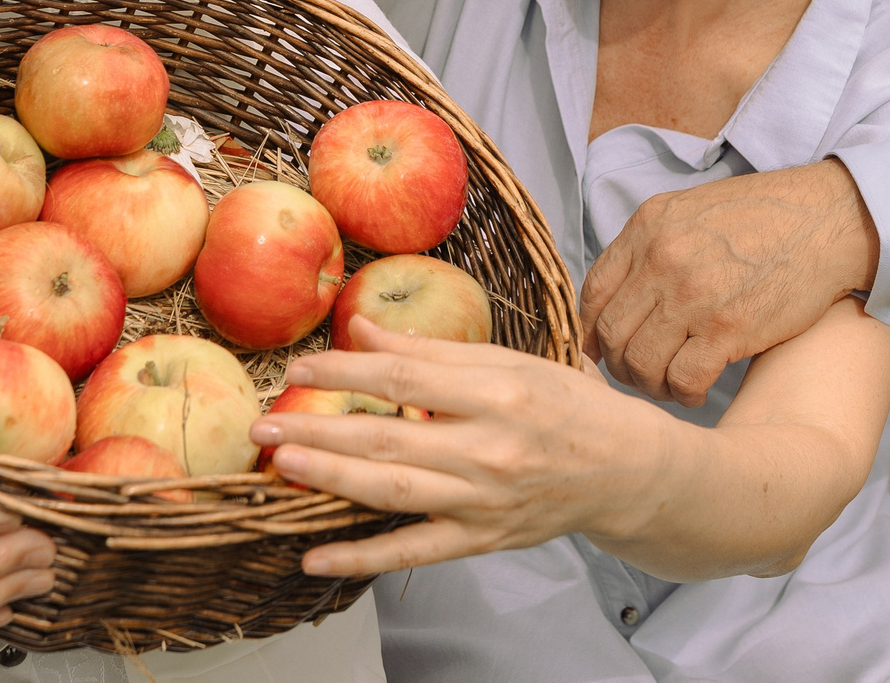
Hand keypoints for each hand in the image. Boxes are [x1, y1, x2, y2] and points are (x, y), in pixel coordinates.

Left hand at [250, 320, 683, 577]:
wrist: (627, 471)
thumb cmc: (567, 406)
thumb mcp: (511, 362)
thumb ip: (433, 352)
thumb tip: (361, 332)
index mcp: (498, 391)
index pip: (404, 379)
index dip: (343, 372)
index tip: (297, 367)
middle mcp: (490, 448)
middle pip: (388, 438)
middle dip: (318, 429)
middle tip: (262, 423)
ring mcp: (484, 500)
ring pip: (392, 492)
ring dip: (329, 480)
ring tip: (279, 466)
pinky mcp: (482, 539)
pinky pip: (412, 552)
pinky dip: (362, 558)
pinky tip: (315, 557)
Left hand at [577, 159, 877, 406]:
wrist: (827, 220)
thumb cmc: (765, 217)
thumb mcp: (693, 210)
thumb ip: (652, 247)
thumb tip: (619, 298)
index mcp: (649, 227)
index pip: (593, 292)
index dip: (593, 331)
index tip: (603, 350)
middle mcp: (663, 259)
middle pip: (612, 333)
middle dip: (620, 364)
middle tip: (642, 373)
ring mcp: (693, 296)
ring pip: (640, 363)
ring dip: (650, 385)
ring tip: (671, 384)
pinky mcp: (727, 329)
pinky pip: (682, 379)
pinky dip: (685, 394)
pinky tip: (697, 390)